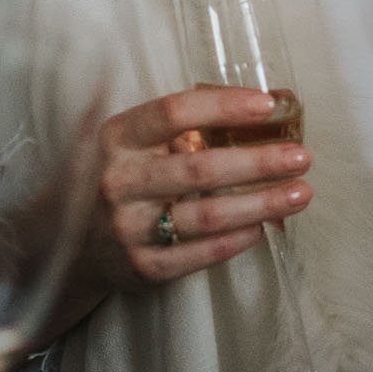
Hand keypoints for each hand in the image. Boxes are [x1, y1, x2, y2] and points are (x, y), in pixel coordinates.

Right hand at [85, 84, 312, 290]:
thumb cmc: (121, 178)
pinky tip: (266, 226)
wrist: (71, 244)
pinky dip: (240, 238)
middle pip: (200, 167)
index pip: (173, 112)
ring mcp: (129, 228)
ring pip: (208, 215)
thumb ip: (179, 123)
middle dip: (259, 162)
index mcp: (117, 138)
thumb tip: (261, 105)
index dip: (223, 106)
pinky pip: (203, 253)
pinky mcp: (144, 267)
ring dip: (262, 204)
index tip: (267, 104)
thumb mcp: (130, 141)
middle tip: (302, 157)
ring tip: (300, 193)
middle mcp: (119, 181)